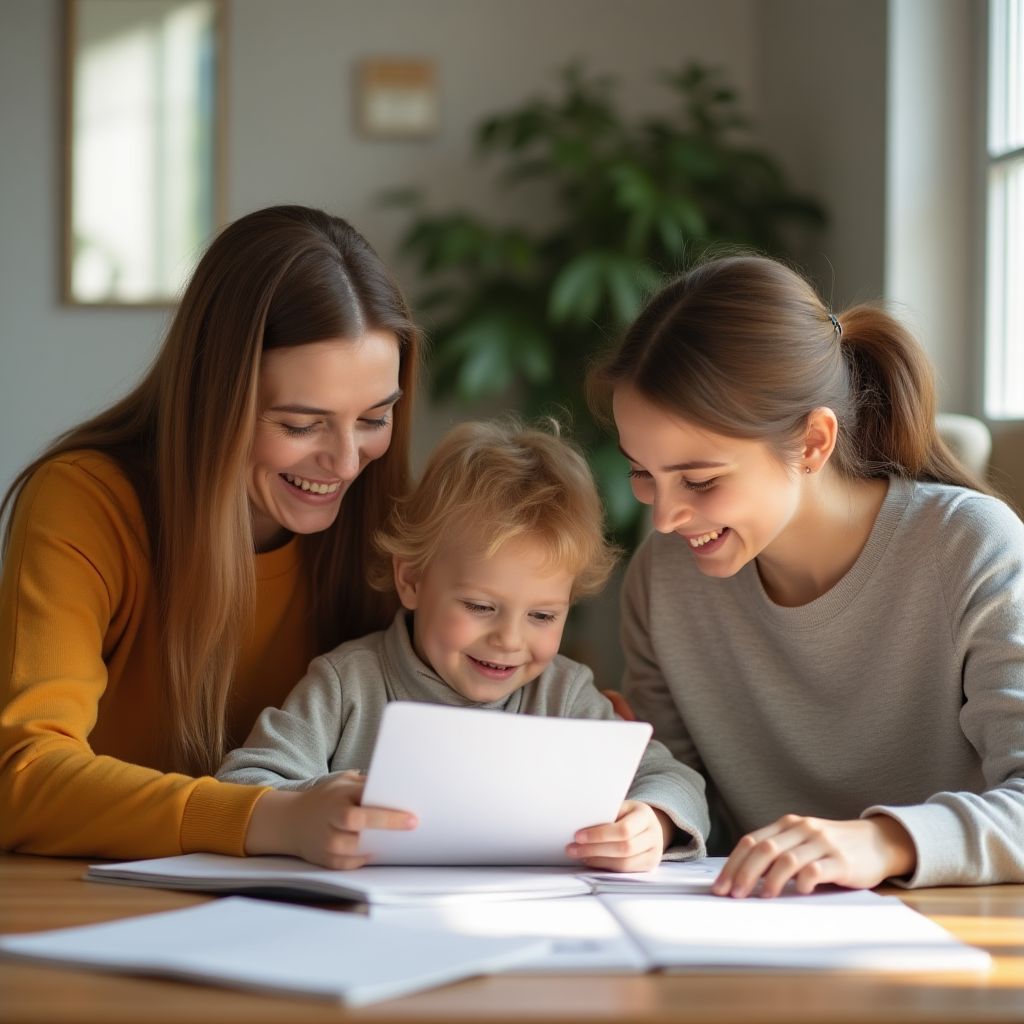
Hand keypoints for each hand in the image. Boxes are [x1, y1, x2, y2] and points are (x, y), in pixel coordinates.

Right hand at [244, 771, 416, 868]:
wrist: (290, 821)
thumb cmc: (325, 799)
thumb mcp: (342, 783)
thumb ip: (365, 785)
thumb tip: (395, 785)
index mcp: (336, 802)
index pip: (364, 809)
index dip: (389, 816)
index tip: (412, 819)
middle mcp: (330, 824)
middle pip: (359, 829)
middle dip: (387, 827)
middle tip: (412, 826)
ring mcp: (327, 846)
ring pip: (356, 851)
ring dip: (380, 846)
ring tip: (401, 841)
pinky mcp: (327, 862)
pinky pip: (351, 865)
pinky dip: (367, 859)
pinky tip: (381, 851)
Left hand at [566, 801, 672, 871]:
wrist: (648, 824)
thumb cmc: (628, 814)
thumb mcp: (621, 807)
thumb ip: (606, 813)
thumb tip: (579, 822)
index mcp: (645, 815)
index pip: (624, 829)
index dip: (599, 835)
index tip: (577, 836)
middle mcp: (654, 835)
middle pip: (624, 848)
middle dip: (595, 849)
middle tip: (572, 848)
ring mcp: (654, 853)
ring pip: (624, 863)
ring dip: (597, 861)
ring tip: (579, 855)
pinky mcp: (649, 866)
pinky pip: (625, 871)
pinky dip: (606, 866)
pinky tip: (591, 860)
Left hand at [712, 814, 916, 897]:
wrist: (876, 841)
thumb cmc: (832, 847)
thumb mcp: (802, 841)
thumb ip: (778, 852)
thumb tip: (742, 877)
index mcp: (787, 824)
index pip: (751, 841)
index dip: (733, 864)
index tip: (721, 886)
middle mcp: (802, 829)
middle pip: (764, 849)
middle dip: (744, 873)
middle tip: (733, 895)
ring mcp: (822, 843)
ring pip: (787, 859)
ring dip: (770, 880)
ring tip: (762, 897)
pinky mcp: (842, 861)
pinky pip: (816, 869)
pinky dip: (803, 881)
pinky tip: (799, 891)